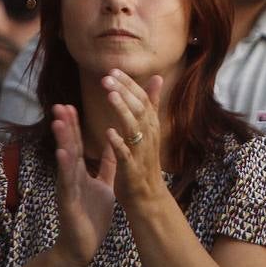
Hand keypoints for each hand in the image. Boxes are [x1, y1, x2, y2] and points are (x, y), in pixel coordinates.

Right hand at [50, 104, 116, 266]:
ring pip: (65, 160)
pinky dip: (64, 166)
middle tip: (60, 104)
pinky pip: (67, 181)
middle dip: (65, 126)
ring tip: (59, 120)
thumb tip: (115, 145)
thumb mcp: (104, 185)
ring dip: (62, 140)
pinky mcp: (68, 201)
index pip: (78, 145)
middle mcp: (71, 176)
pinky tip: (62, 152)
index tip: (72, 104)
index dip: (76, 125)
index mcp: (80, 172)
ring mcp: (67, 187)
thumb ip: (107, 166)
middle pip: (69, 147)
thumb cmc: (92, 216)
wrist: (82, 246)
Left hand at [100, 70, 166, 206]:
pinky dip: (118, 142)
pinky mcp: (132, 168)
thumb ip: (152, 104)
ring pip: (134, 127)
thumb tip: (157, 78)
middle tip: (107, 77)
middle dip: (124, 92)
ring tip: (110, 95)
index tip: (114, 70)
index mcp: (151, 126)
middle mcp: (149, 135)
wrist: (148, 196)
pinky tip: (108, 132)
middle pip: (139, 109)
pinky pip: (126, 154)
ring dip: (122, 110)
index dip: (129, 84)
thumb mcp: (150, 129)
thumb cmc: (145, 161)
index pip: (142, 99)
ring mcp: (141, 152)